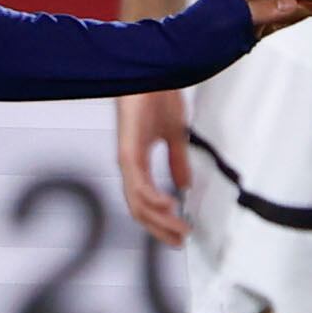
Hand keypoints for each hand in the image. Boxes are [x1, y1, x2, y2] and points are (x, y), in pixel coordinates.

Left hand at [116, 91, 189, 247]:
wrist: (152, 72)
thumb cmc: (158, 96)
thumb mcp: (175, 135)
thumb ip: (177, 161)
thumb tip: (184, 185)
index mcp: (139, 162)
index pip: (146, 202)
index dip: (161, 221)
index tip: (180, 234)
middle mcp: (130, 165)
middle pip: (140, 210)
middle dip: (160, 229)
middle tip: (180, 240)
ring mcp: (127, 159)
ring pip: (137, 202)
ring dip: (159, 219)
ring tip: (179, 228)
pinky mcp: (128, 150)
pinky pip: (138, 183)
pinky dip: (152, 198)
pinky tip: (169, 205)